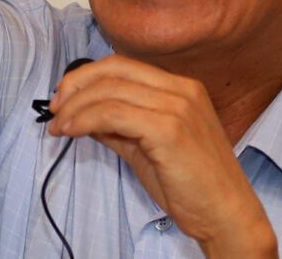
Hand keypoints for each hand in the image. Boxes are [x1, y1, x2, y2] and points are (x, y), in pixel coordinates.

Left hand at [48, 56, 277, 255]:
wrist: (227, 216)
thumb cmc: (191, 185)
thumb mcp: (146, 146)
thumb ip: (117, 126)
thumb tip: (81, 114)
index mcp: (181, 87)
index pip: (121, 65)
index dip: (85, 76)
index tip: (63, 97)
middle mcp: (182, 89)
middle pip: (113, 71)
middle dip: (75, 87)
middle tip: (54, 109)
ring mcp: (178, 107)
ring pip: (109, 91)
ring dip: (74, 107)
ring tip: (57, 126)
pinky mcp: (170, 129)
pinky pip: (113, 114)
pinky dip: (85, 120)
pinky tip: (71, 132)